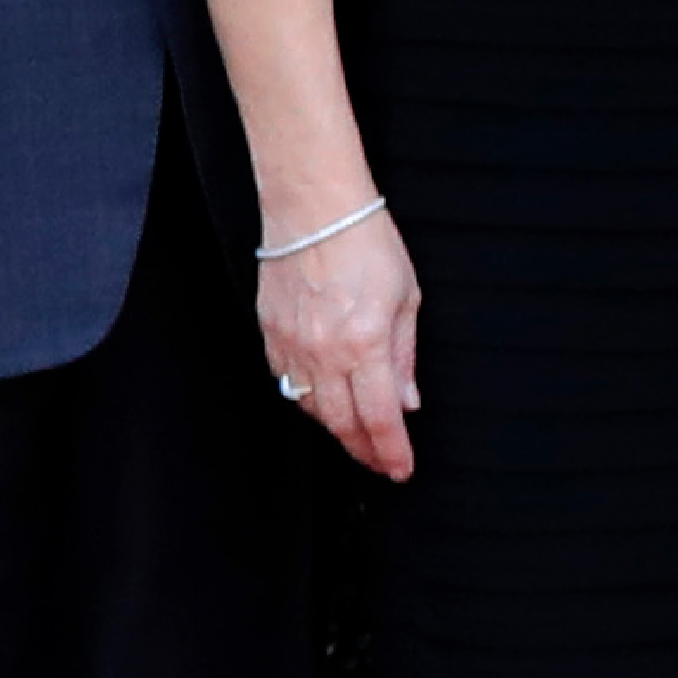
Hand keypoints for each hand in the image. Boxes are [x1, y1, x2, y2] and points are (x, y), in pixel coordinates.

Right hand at [255, 206, 425, 483]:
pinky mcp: (270, 334)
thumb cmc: (365, 242)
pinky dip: (306, 399)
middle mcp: (324, 352)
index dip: (391, 452)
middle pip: (342, 423)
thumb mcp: (407, 298)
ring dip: (336, 428)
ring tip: (357, 436)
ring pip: (311, 408)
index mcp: (365, 344)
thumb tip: (407, 401)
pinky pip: (286, 382)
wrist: (314, 208)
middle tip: (381, 462)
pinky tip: (323, 401)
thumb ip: (404, 356)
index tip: (401, 469)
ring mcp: (291, 345)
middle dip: (364, 450)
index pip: (380, 418)